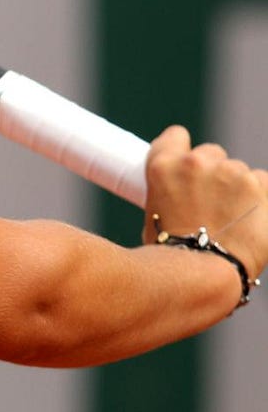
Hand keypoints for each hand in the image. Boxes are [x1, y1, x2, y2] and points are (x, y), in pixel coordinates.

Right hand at [143, 125, 267, 283]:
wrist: (202, 275)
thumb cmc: (171, 255)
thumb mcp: (154, 214)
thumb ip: (170, 190)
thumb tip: (184, 194)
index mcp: (162, 166)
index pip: (176, 136)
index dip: (183, 150)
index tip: (188, 166)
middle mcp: (195, 162)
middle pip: (212, 153)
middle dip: (214, 174)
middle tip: (212, 205)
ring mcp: (230, 172)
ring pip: (241, 171)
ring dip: (238, 189)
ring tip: (232, 221)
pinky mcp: (261, 186)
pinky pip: (264, 184)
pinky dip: (261, 200)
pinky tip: (252, 221)